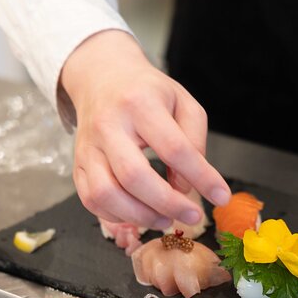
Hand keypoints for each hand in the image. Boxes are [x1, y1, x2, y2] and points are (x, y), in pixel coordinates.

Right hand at [61, 30, 230, 229]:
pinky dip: (117, 216)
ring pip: (106, 194)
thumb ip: (193, 141)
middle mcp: (108, 126)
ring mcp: (87, 147)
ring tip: (165, 218)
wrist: (102, 79)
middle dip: (167, 203)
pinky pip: (91, 200)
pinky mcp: (77, 165)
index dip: (200, 177)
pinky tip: (139, 214)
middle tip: (192, 216)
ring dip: (140, 216)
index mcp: (140, 104)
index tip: (221, 196)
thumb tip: (185, 185)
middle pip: (134, 176)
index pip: (173, 148)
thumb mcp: (183, 103)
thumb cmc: (147, 94)